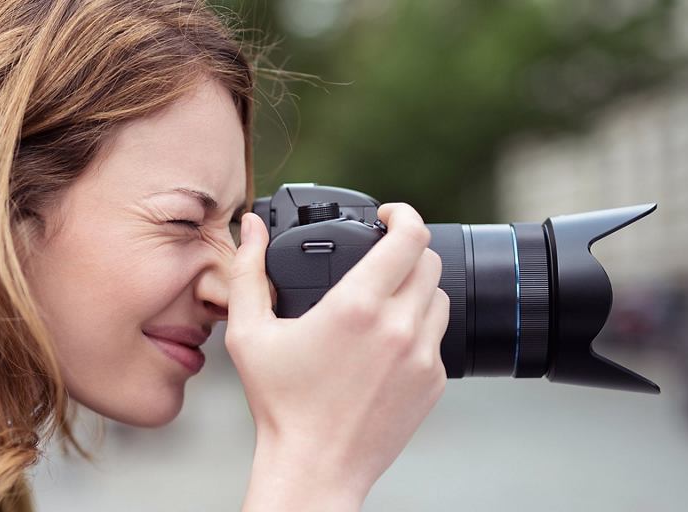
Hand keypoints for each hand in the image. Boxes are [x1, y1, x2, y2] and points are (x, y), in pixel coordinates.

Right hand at [227, 203, 449, 511]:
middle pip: (429, 261)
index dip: (403, 214)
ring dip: (416, 288)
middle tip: (379, 258)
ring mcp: (423, 356)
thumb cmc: (279, 404)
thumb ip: (248, 271)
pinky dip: (418, 329)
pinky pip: (438, 338)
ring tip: (383, 301)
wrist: (315, 466)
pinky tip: (385, 343)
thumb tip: (250, 227)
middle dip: (406, 250)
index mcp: (356, 306)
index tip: (387, 215)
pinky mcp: (434, 382)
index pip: (409, 237)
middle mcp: (398, 326)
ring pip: (439, 297)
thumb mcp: (249, 333)